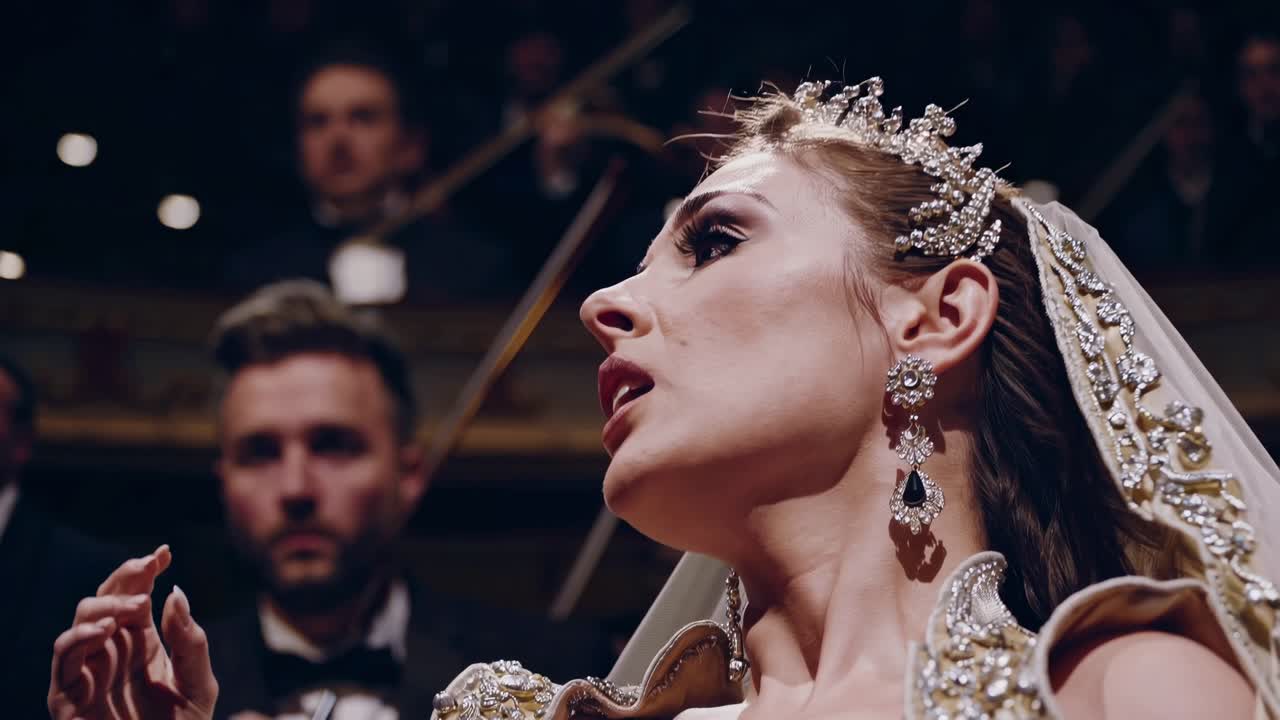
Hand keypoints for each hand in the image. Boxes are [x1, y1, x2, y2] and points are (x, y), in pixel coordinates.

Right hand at [48, 546, 217, 719]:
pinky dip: (80, 639)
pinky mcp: (70, 697)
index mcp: (141, 643)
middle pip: (106, 600)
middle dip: (124, 579)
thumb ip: (191, 641)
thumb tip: (176, 593)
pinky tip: (105, 630)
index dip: (145, 571)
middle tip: (146, 568)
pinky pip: (65, 660)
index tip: (163, 552)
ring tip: (134, 605)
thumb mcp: (199, 683)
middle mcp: (112, 652)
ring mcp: (89, 672)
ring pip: (82, 621)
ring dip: (105, 606)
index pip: (137, 596)